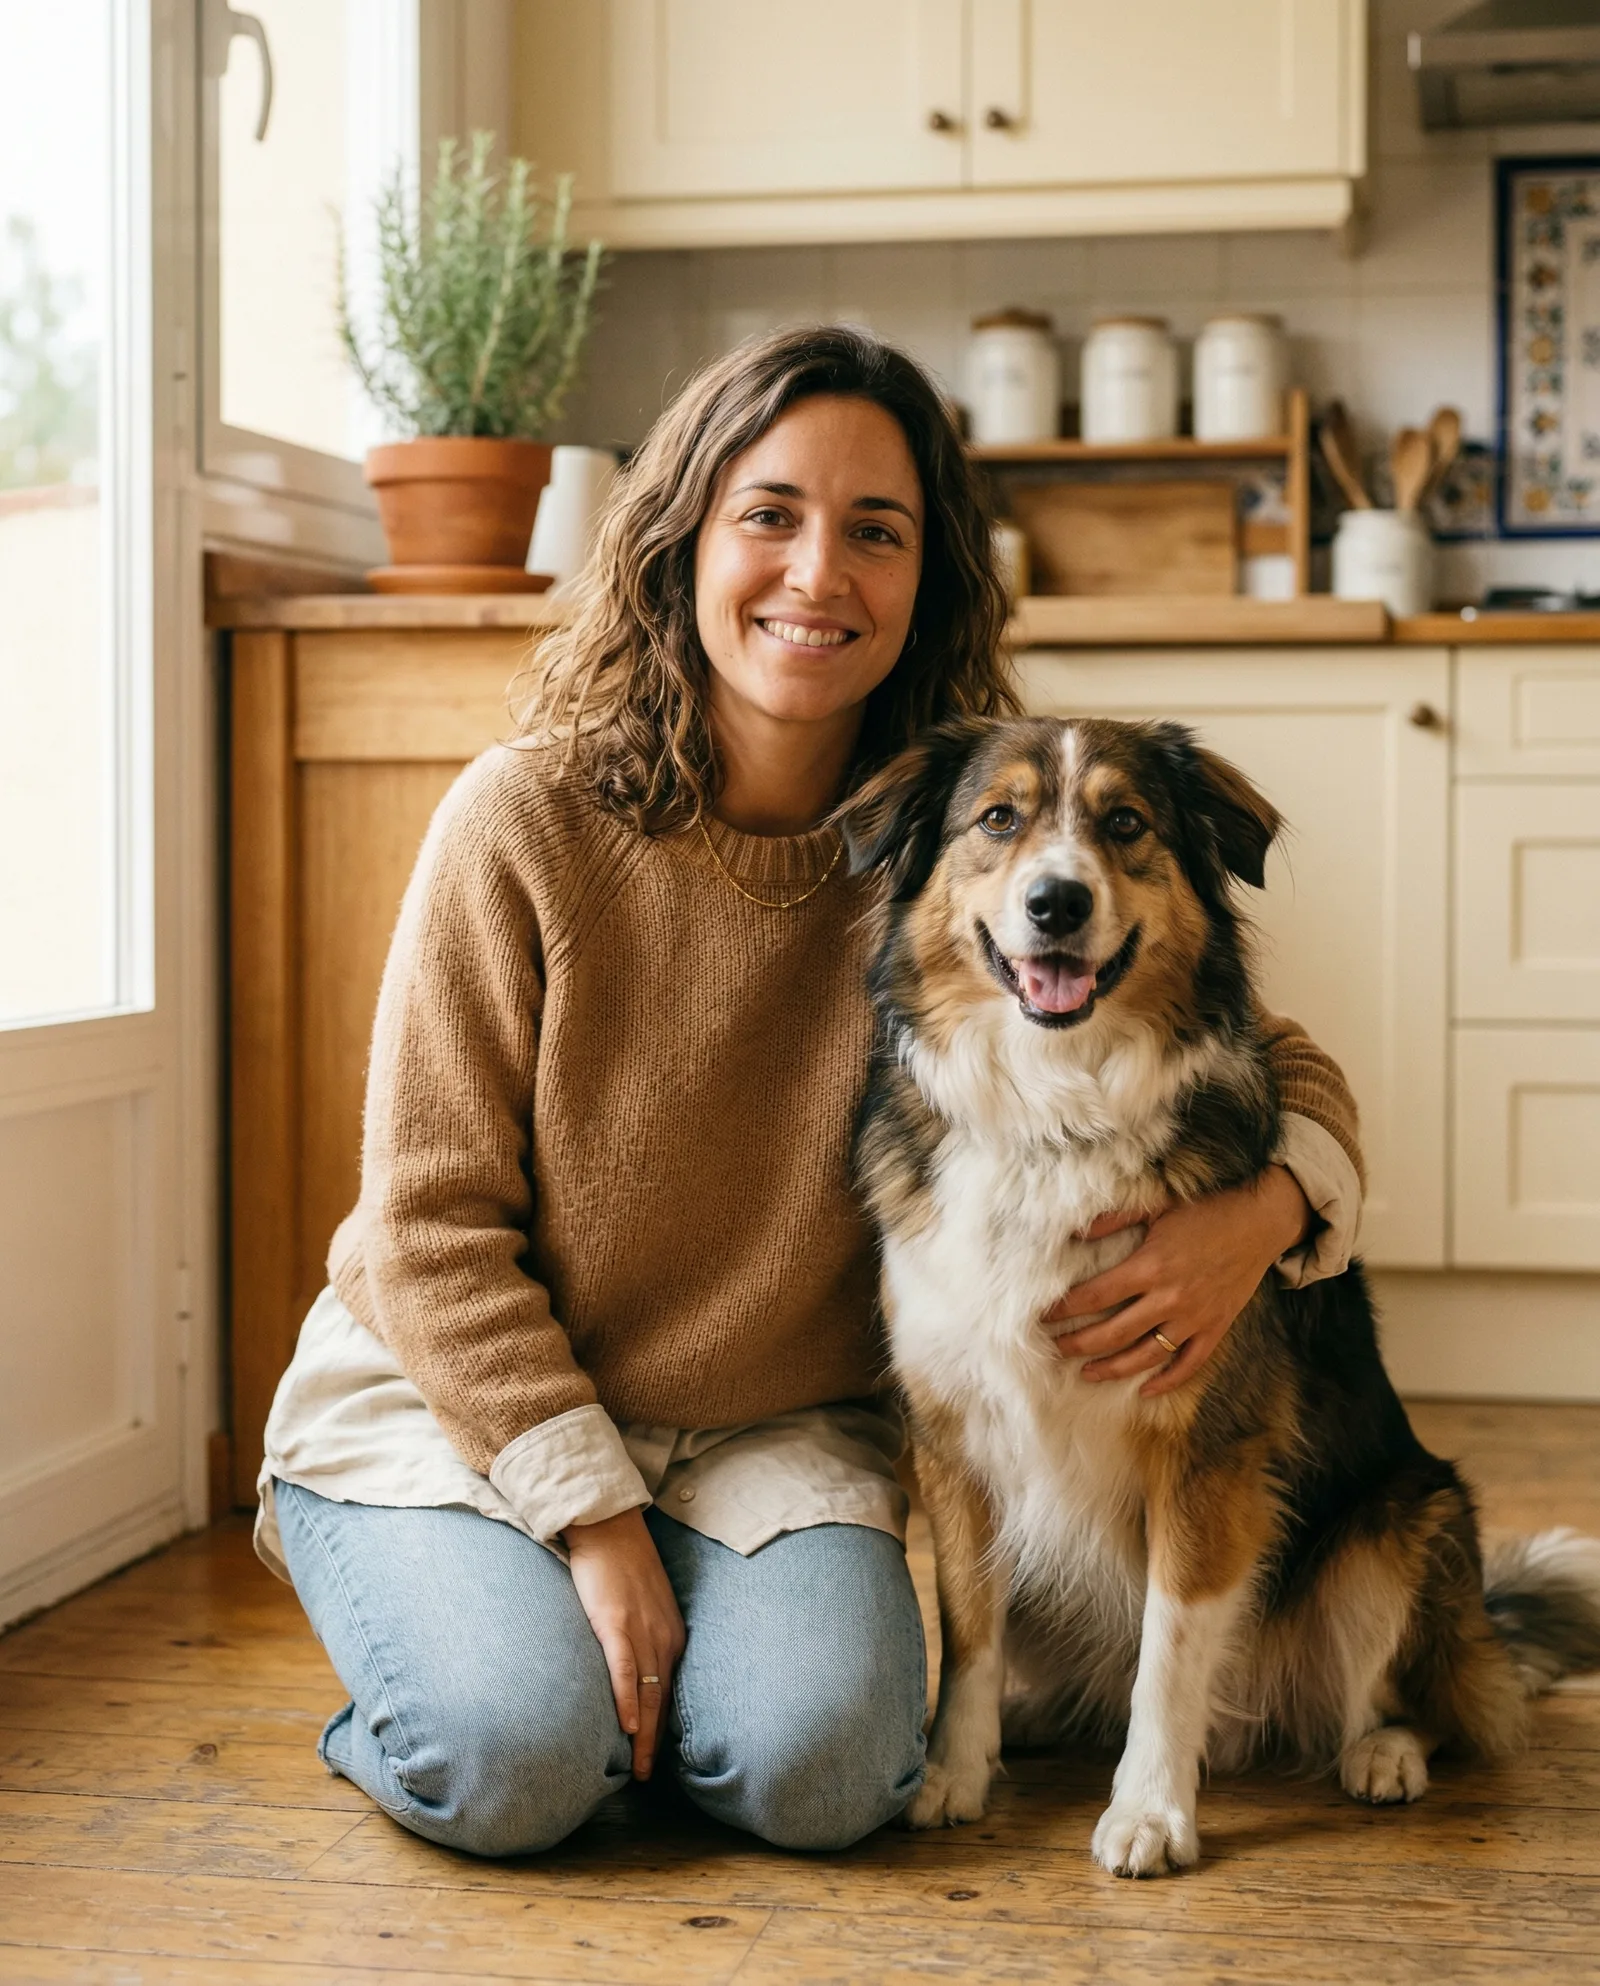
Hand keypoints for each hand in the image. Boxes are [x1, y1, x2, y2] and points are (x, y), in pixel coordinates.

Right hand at [564, 1506, 685, 1779]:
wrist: (609, 1527)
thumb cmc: (623, 1564)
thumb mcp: (645, 1604)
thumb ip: (645, 1634)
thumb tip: (634, 1665)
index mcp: (672, 1634)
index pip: (671, 1692)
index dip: (663, 1727)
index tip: (657, 1757)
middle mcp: (664, 1637)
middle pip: (663, 1701)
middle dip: (656, 1743)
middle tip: (648, 1778)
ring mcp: (641, 1631)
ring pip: (647, 1693)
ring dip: (644, 1735)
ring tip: (639, 1768)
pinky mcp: (616, 1622)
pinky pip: (624, 1669)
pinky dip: (627, 1699)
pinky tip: (628, 1727)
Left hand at [1045, 1166, 1312, 1396]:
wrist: (1260, 1221)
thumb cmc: (1206, 1209)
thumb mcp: (1157, 1206)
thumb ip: (1113, 1219)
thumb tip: (1074, 1232)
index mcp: (1151, 1266)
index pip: (1095, 1296)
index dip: (1065, 1309)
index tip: (1041, 1316)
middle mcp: (1170, 1298)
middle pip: (1113, 1333)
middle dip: (1078, 1344)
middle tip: (1053, 1350)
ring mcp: (1194, 1318)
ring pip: (1146, 1356)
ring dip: (1112, 1369)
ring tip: (1086, 1374)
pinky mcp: (1215, 1329)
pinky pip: (1188, 1365)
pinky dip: (1166, 1382)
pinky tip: (1144, 1391)